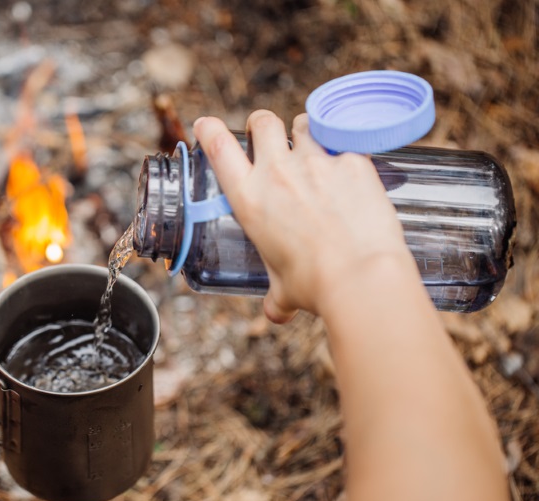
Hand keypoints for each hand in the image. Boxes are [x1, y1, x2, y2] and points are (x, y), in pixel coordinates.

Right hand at [193, 111, 412, 322]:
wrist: (360, 275)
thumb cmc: (315, 284)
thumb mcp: (283, 289)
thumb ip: (276, 297)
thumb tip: (277, 312)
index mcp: (250, 199)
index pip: (219, 148)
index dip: (210, 129)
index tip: (207, 124)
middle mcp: (278, 172)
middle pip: (262, 121)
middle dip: (262, 124)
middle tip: (269, 137)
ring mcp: (316, 161)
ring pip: (303, 124)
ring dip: (305, 132)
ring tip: (314, 150)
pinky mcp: (353, 160)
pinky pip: (344, 142)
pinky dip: (344, 151)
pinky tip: (351, 171)